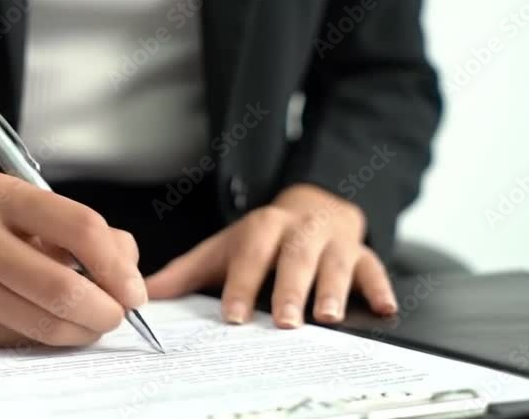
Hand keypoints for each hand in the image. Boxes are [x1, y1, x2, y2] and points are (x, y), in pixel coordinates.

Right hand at [0, 172, 144, 346]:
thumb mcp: (32, 210)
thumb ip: (87, 233)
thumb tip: (128, 272)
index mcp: (1, 194)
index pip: (79, 227)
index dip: (116, 266)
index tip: (133, 289)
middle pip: (61, 285)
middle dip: (105, 309)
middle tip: (117, 314)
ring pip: (43, 320)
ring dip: (83, 329)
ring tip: (93, 322)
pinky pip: (22, 338)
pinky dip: (53, 337)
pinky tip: (59, 326)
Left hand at [145, 183, 396, 326]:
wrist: (312, 207)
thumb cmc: (262, 239)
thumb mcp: (223, 249)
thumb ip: (186, 273)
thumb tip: (144, 292)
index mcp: (263, 227)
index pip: (250, 254)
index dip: (241, 284)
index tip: (233, 316)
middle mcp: (300, 230)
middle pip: (296, 257)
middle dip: (290, 288)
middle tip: (284, 321)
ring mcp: (334, 240)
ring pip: (337, 261)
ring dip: (334, 288)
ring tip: (329, 317)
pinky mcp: (363, 251)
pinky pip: (375, 267)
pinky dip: (380, 287)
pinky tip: (384, 308)